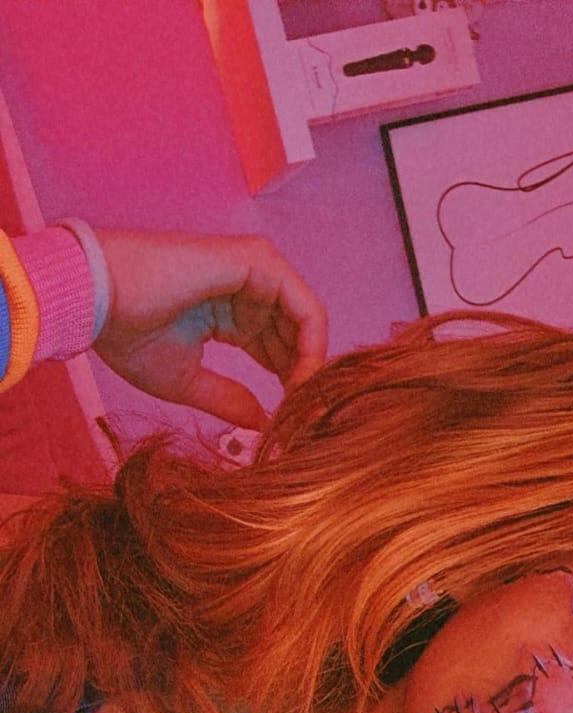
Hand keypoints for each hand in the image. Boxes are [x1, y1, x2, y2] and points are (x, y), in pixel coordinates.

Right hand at [90, 227, 328, 429]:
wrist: (98, 300)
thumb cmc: (128, 336)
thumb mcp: (187, 382)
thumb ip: (230, 402)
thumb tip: (265, 426)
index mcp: (230, 312)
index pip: (277, 350)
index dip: (288, 388)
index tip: (288, 427)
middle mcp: (246, 288)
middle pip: (296, 338)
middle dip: (305, 381)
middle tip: (302, 422)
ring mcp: (255, 270)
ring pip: (307, 323)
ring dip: (311, 368)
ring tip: (300, 407)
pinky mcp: (259, 263)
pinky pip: (307, 310)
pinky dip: (311, 349)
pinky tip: (300, 382)